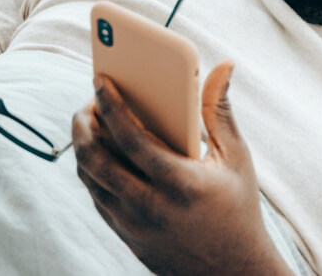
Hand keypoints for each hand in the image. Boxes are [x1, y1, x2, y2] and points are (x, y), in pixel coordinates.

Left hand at [72, 61, 293, 275]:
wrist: (232, 272)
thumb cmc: (238, 208)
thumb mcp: (236, 158)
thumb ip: (219, 109)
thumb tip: (223, 65)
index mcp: (180, 182)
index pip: (131, 137)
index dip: (111, 105)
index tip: (100, 80)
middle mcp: (150, 205)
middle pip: (96, 158)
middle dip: (83, 124)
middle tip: (87, 103)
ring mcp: (133, 224)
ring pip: (90, 178)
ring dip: (83, 147)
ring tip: (90, 124)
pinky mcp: (125, 236)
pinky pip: (96, 196)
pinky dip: (92, 171)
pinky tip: (99, 153)